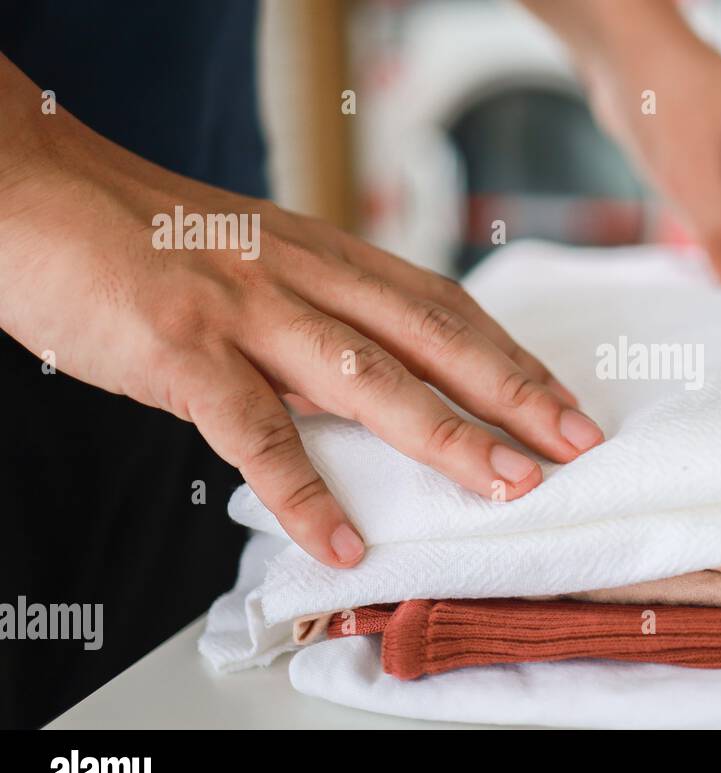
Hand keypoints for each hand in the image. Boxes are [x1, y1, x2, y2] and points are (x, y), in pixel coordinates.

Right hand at [0, 70, 603, 568]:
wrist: (40, 192)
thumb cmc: (151, 240)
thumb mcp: (261, 262)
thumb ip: (323, 315)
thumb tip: (380, 381)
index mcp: (330, 258)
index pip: (447, 310)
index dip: (514, 358)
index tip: (567, 404)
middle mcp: (307, 278)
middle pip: (433, 338)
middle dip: (515, 394)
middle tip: (578, 444)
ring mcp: (248, 311)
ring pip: (366, 377)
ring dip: (443, 435)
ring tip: (505, 487)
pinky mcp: (183, 349)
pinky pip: (254, 429)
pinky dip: (303, 490)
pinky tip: (340, 543)